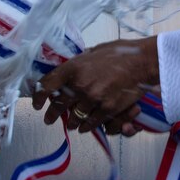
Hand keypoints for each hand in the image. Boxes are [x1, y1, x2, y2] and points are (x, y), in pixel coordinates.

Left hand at [32, 38, 159, 133]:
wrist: (142, 63)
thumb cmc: (120, 54)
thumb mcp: (92, 52)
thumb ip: (79, 64)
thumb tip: (68, 71)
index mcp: (73, 68)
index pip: (47, 85)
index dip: (38, 96)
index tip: (37, 103)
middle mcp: (80, 85)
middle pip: (58, 105)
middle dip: (52, 114)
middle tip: (49, 119)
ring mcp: (93, 99)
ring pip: (74, 117)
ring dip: (70, 122)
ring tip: (69, 124)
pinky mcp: (107, 110)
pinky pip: (91, 123)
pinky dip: (86, 127)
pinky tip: (83, 127)